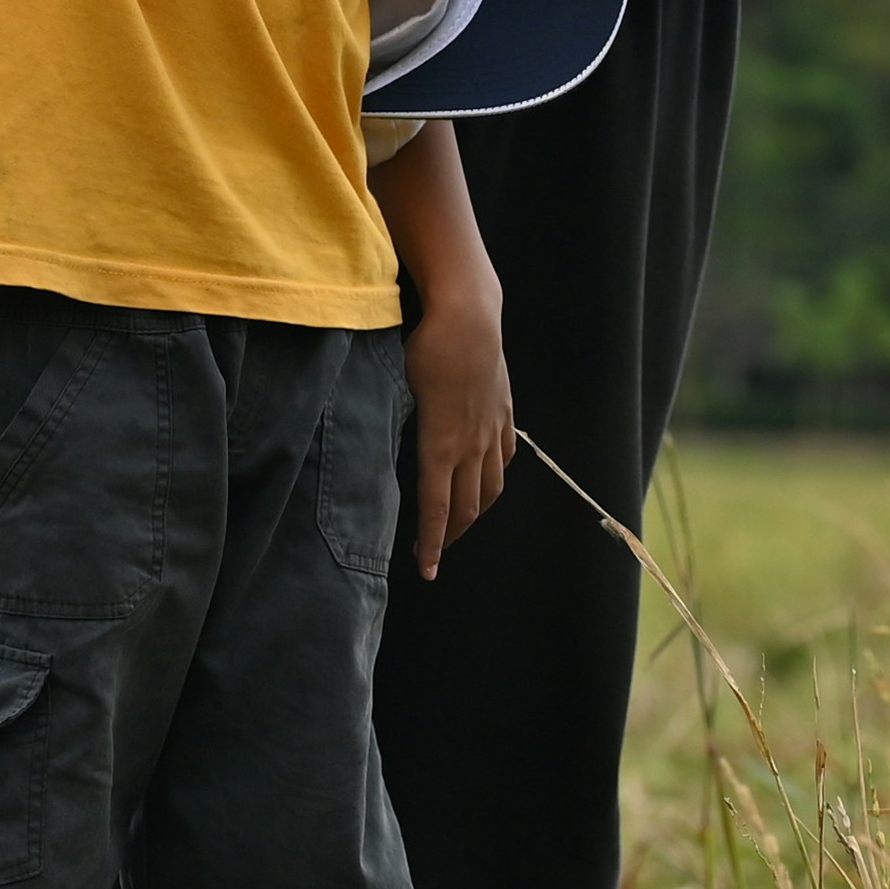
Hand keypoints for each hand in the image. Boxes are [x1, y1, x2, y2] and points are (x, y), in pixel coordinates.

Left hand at [407, 268, 510, 575]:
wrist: (470, 318)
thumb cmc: (427, 349)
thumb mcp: (397, 387)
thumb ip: (397, 423)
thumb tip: (384, 446)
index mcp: (439, 446)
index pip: (436, 508)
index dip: (431, 544)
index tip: (427, 571)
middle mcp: (470, 447)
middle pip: (466, 507)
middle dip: (450, 535)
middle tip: (435, 551)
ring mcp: (492, 432)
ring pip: (491, 488)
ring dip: (475, 512)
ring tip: (460, 522)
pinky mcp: (505, 415)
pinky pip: (504, 458)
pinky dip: (495, 476)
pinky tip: (486, 478)